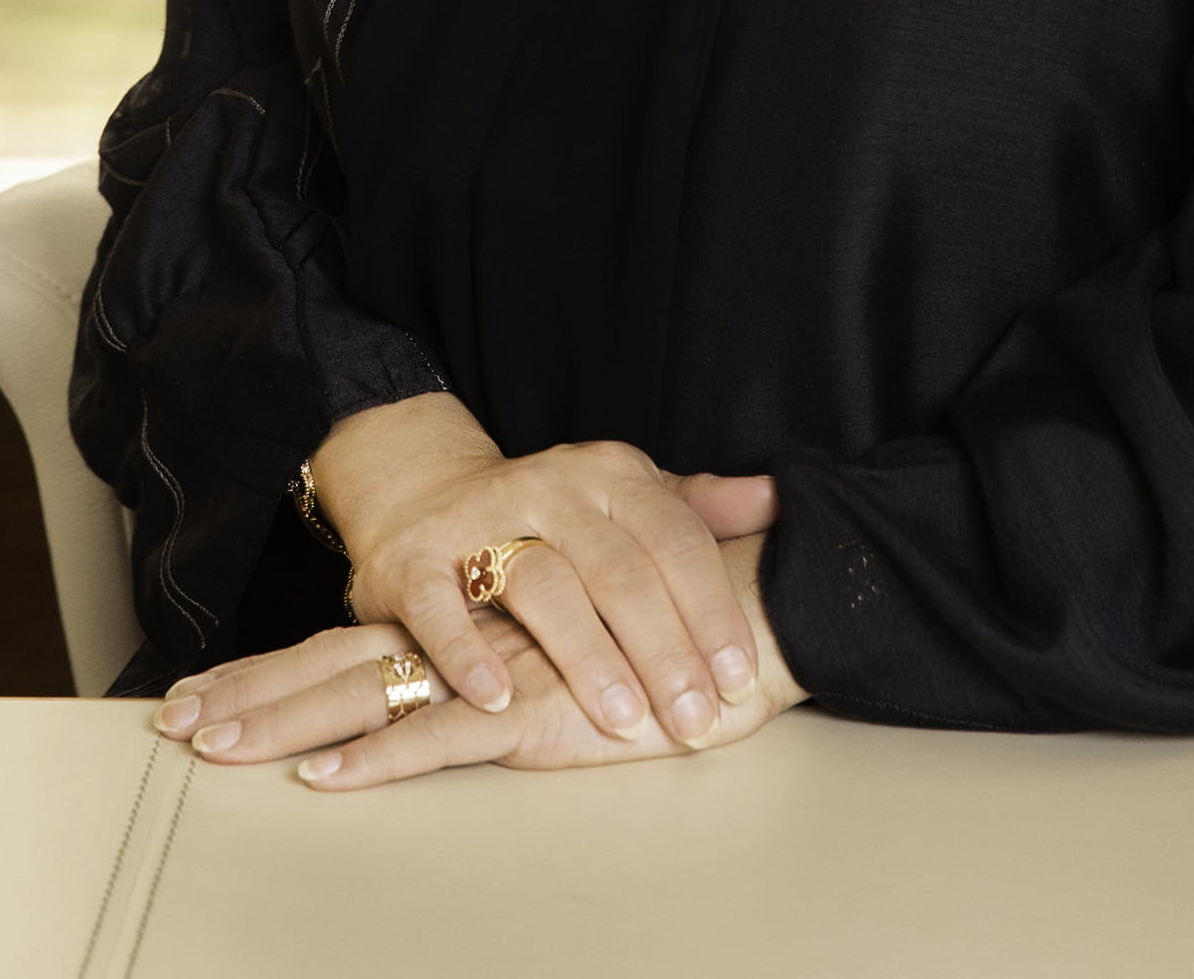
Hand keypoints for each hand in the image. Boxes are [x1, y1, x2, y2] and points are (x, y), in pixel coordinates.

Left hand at [154, 534, 802, 785]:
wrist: (753, 615)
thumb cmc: (681, 633)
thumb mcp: (594, 638)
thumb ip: (544, 642)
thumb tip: (498, 672)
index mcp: (478, 620)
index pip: (362, 640)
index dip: (281, 664)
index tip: (209, 688)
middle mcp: (475, 634)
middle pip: (341, 661)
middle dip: (252, 693)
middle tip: (172, 721)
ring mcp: (499, 670)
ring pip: (370, 694)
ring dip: (284, 724)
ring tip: (209, 747)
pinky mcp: (531, 711)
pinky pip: (441, 737)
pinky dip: (379, 760)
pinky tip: (325, 777)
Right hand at [297, 393, 781, 751]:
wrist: (423, 489)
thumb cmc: (548, 515)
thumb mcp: (624, 497)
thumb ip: (697, 506)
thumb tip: (778, 502)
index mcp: (610, 474)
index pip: (675, 540)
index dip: (711, 610)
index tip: (741, 678)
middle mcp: (550, 487)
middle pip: (618, 569)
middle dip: (663, 650)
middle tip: (695, 719)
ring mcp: (480, 520)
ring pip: (542, 585)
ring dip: (585, 656)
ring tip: (622, 718)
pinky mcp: (414, 560)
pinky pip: (442, 607)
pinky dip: (469, 653)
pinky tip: (499, 697)